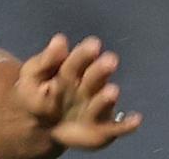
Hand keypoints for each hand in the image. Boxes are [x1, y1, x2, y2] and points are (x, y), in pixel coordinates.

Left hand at [15, 34, 142, 149]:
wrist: (37, 124)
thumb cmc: (34, 93)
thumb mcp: (32, 76)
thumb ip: (46, 61)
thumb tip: (60, 39)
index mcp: (71, 70)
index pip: (77, 60)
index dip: (84, 54)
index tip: (94, 44)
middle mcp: (88, 87)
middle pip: (94, 78)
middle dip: (100, 70)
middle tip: (110, 60)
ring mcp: (96, 107)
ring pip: (103, 102)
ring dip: (107, 97)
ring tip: (112, 91)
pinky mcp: (103, 129)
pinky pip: (116, 128)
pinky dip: (127, 125)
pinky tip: (136, 119)